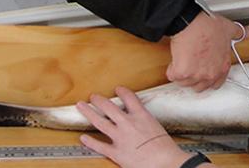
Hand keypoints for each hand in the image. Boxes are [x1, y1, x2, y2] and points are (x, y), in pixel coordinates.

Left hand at [77, 87, 195, 167]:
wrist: (165, 162)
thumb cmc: (166, 148)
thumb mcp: (158, 128)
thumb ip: (146, 123)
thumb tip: (143, 125)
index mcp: (142, 116)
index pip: (129, 98)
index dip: (122, 91)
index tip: (118, 89)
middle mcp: (128, 123)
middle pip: (109, 107)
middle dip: (99, 100)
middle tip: (93, 96)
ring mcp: (120, 137)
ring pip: (99, 121)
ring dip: (89, 112)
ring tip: (82, 106)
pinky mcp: (116, 152)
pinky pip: (99, 145)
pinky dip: (90, 142)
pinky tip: (83, 138)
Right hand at [167, 14, 248, 91]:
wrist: (191, 22)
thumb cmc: (208, 25)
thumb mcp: (229, 29)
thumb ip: (243, 33)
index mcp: (222, 66)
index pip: (217, 83)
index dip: (209, 77)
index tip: (204, 71)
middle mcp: (210, 74)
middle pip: (200, 87)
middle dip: (195, 78)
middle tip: (192, 64)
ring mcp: (196, 75)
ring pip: (185, 83)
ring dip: (183, 74)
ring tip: (184, 59)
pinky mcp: (182, 73)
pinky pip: (173, 77)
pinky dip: (172, 69)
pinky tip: (176, 59)